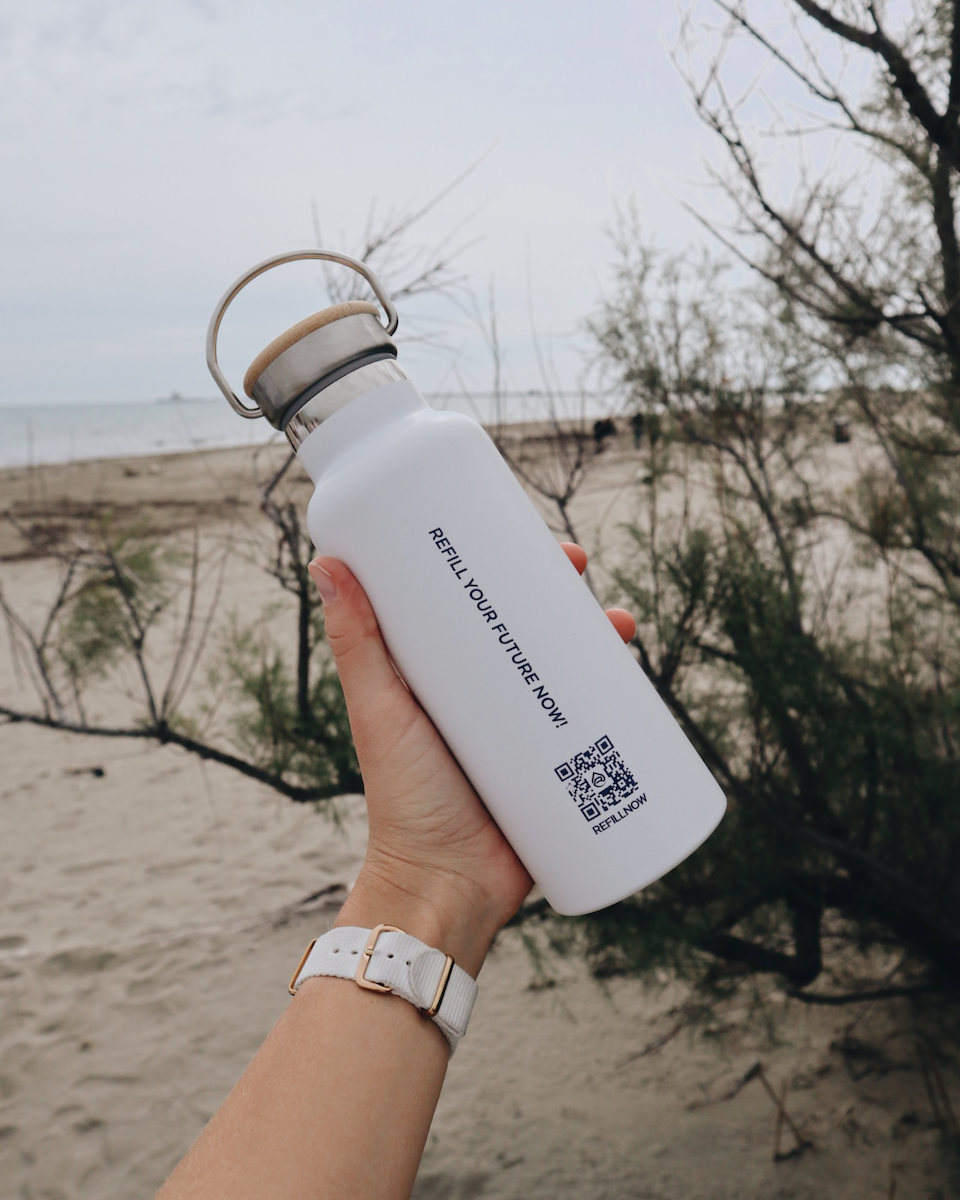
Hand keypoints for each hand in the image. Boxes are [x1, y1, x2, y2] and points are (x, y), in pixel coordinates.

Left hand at [308, 544, 634, 974]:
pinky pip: (597, 726)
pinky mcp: (558, 768)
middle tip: (578, 567)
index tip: (525, 536)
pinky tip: (641, 682)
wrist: (448, 888)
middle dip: (562, 593)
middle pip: (531, 627)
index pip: (479, 604)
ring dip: (600, 638)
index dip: (506, 564)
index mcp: (445, 675)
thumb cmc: (402, 802)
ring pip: (570, 669)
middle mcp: (487, 696)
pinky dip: (622, 702)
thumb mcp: (380, 711)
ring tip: (620, 624)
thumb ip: (357, 645)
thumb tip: (327, 563)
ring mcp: (526, 731)